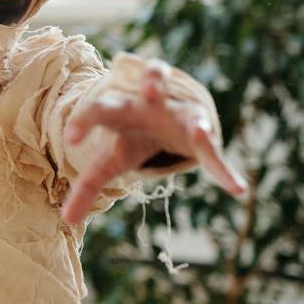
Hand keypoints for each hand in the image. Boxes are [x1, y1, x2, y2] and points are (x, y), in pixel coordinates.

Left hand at [60, 59, 248, 223]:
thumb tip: (65, 220)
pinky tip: (237, 190)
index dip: (84, 120)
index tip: (70, 139)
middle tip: (150, 91)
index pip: (98, 108)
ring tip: (201, 130)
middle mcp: (151, 105)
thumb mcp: (107, 161)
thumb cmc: (129, 138)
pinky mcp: (202, 134)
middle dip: (151, 83)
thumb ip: (87, 187)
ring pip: (190, 108)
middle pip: (149, 86)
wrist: (161, 124)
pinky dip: (224, 170)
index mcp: (119, 109)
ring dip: (196, 118)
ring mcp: (180, 115)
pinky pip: (214, 152)